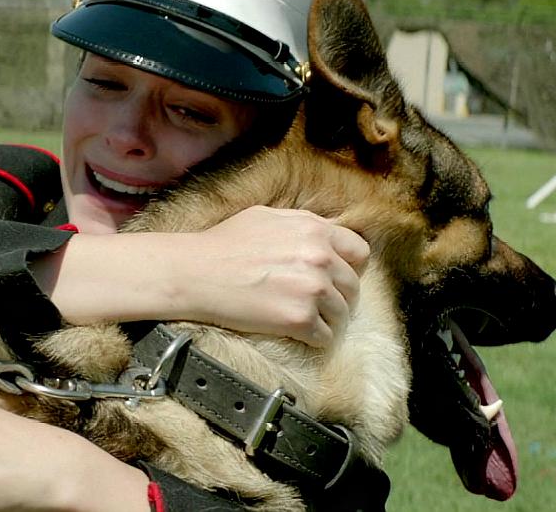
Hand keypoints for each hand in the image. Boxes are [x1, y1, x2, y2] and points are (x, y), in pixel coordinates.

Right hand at [180, 206, 368, 346]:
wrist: (195, 273)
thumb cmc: (223, 244)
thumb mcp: (266, 217)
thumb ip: (302, 224)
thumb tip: (322, 237)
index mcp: (315, 230)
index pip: (360, 252)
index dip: (348, 266)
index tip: (334, 276)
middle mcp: (320, 257)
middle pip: (352, 287)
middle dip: (336, 295)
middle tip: (313, 302)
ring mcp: (312, 289)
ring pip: (342, 314)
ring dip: (325, 319)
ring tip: (301, 318)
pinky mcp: (299, 319)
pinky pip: (325, 337)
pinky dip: (313, 338)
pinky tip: (294, 331)